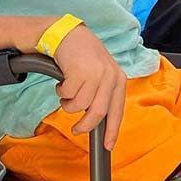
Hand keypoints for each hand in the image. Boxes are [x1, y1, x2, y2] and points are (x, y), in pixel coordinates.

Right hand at [52, 23, 126, 148]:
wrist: (68, 34)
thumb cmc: (83, 57)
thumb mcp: (101, 73)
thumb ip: (103, 94)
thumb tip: (99, 122)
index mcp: (119, 79)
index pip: (117, 110)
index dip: (112, 130)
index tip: (107, 145)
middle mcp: (110, 76)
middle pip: (98, 113)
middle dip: (85, 125)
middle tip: (76, 129)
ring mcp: (96, 74)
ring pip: (79, 105)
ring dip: (68, 102)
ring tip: (67, 91)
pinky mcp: (79, 71)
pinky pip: (67, 94)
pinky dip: (61, 91)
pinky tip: (63, 80)